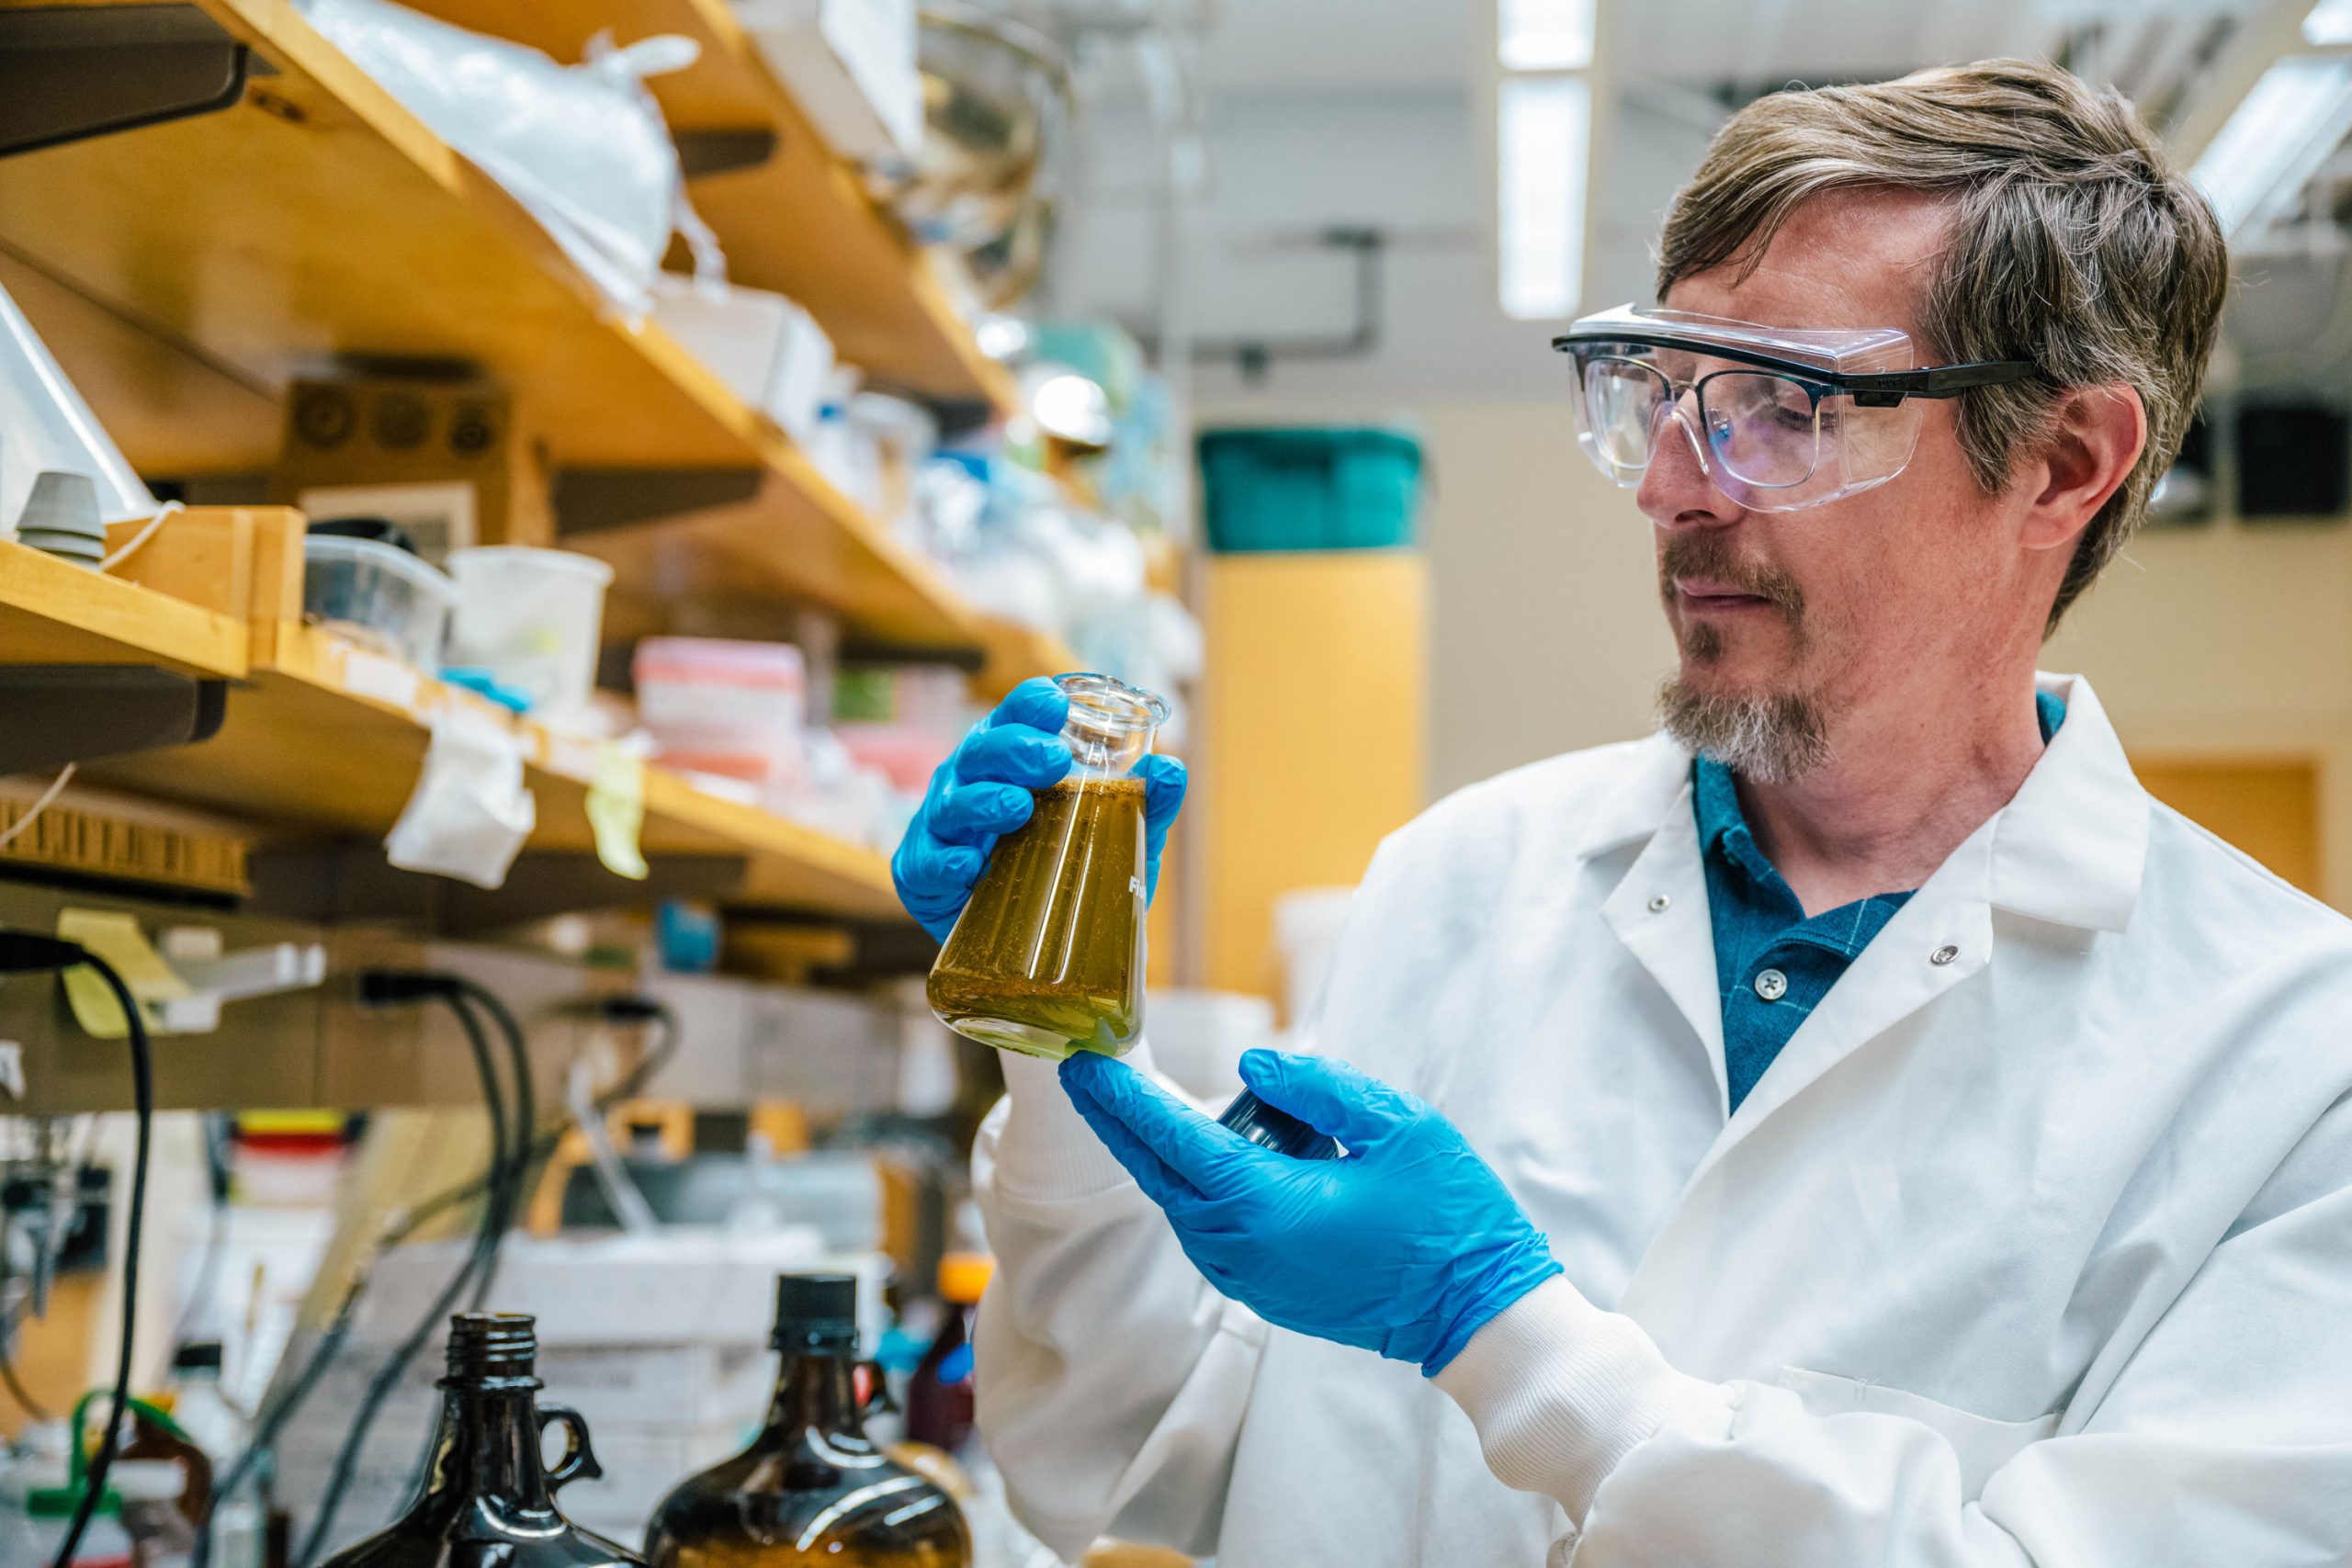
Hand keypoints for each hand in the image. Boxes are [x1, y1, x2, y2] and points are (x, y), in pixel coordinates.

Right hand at [892, 676, 1186, 942]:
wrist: (1037, 946)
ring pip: (950, 802)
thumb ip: (1145, 804)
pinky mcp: (922, 873)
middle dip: (1015, 749)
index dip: (1030, 703)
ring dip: (982, 802)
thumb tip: (1171, 769)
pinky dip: (945, 862)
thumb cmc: (1070, 869)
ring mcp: (942, 825)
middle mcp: (972, 781)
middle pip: (981, 750)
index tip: (1057, 705)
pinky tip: (970, 866)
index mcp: (1012, 758)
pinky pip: (926, 863)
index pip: (1016, 714)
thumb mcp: (1118, 837)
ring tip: (1017, 808)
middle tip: (1054, 761)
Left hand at [1059, 1049, 1561, 1373]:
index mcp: (1264, 1204)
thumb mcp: (1395, 1126)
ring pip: (1185, 1202)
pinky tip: (1237, 1148)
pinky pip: (1214, 1227)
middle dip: (1121, 1121)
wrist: (1475, 1314)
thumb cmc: (1448, 1218)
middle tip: (1089, 1074)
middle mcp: (1240, 1248)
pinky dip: (1207, 1184)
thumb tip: (1251, 1064)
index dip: (1123, 1097)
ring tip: (1178, 1103)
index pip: (1170, 1139)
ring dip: (1174, 1152)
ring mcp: (1249, 1277)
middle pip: (1160, 1173)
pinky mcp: (1264, 1290)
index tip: (1084, 1063)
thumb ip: (1317, 1087)